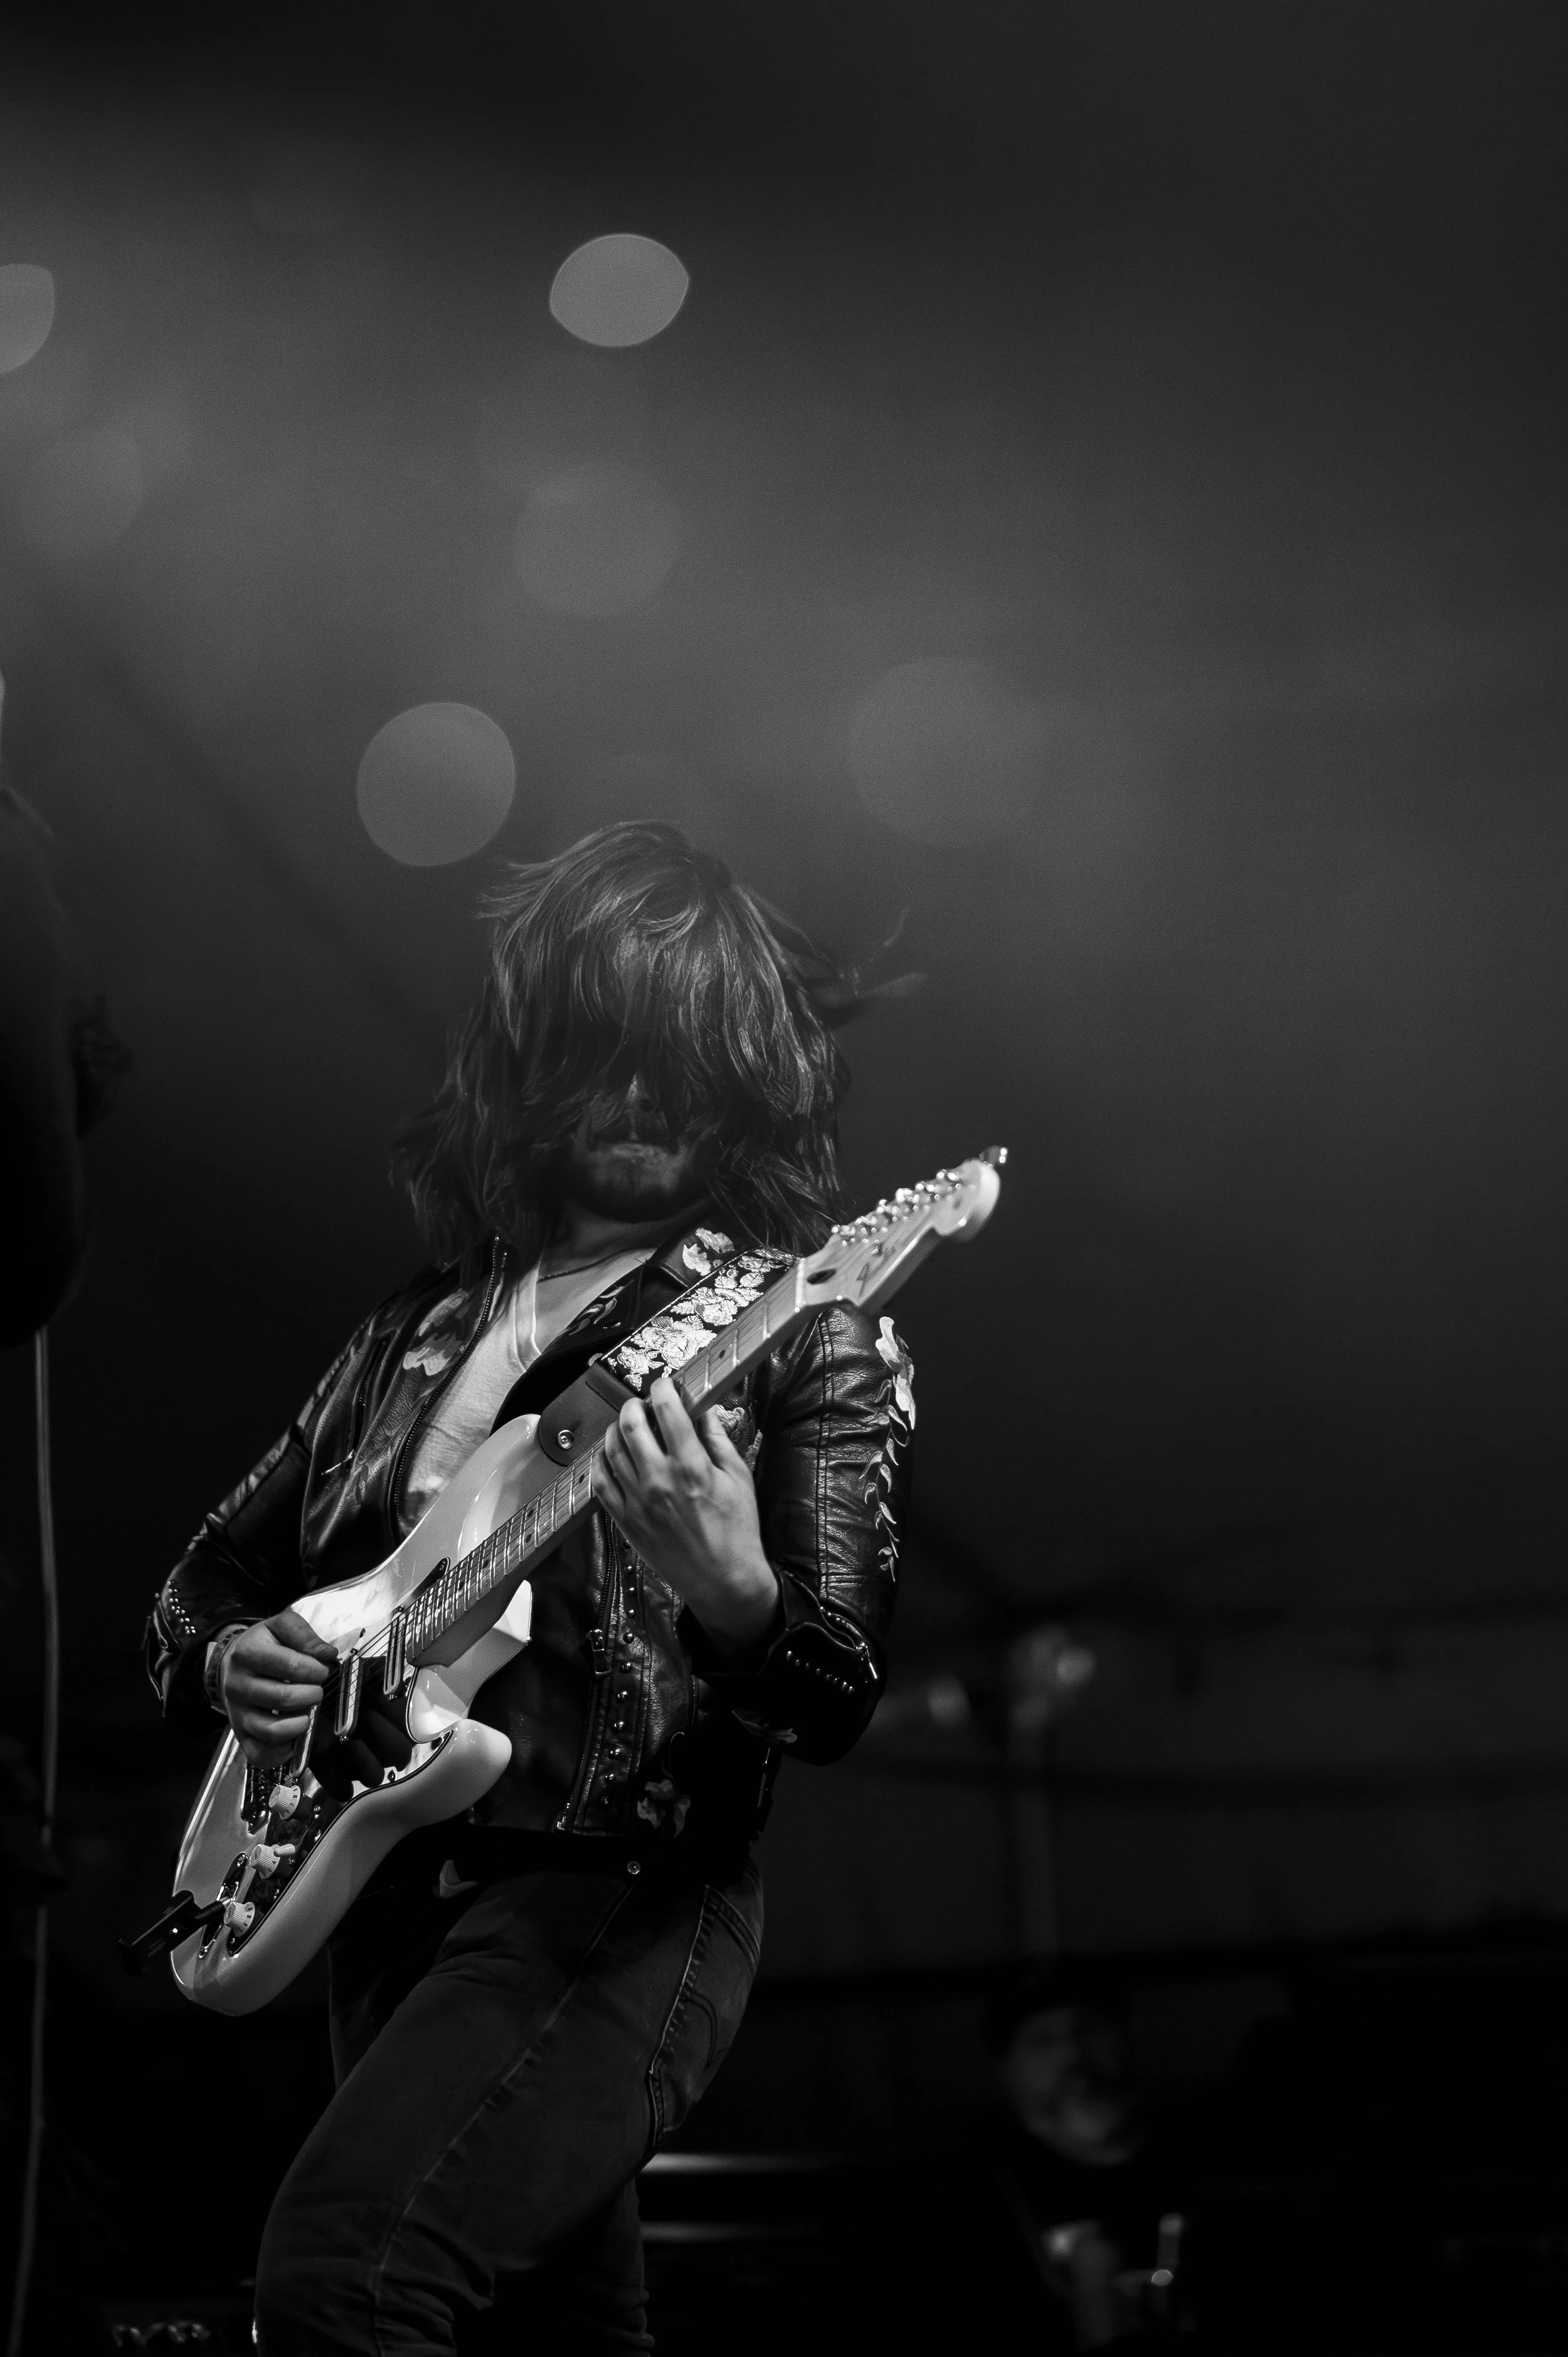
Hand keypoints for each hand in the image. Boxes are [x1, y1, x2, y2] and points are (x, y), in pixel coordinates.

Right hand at [220, 1609, 333, 1765]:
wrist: (231, 1662)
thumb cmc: (263, 1644)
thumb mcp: (281, 1626)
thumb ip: (305, 1635)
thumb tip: (327, 1655)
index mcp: (247, 1653)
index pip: (288, 1665)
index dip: (314, 1670)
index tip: (322, 1670)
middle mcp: (238, 1684)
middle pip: (281, 1698)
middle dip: (311, 1695)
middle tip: (317, 1691)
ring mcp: (237, 1712)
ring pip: (270, 1730)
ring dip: (299, 1725)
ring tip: (308, 1714)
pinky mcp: (240, 1733)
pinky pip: (258, 1754)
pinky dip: (280, 1754)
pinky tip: (294, 1741)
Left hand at [598, 1378, 780, 1655]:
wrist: (723, 1580)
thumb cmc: (737, 1529)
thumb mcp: (739, 1478)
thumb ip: (717, 1440)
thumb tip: (703, 1410)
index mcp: (691, 1467)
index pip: (667, 1412)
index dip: (663, 1389)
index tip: (665, 1386)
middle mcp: (659, 1481)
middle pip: (631, 1425)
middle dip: (635, 1405)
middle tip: (643, 1404)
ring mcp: (638, 1502)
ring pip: (611, 1450)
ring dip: (616, 1429)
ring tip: (627, 1425)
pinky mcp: (626, 1521)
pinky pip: (600, 1484)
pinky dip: (601, 1463)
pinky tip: (610, 1455)